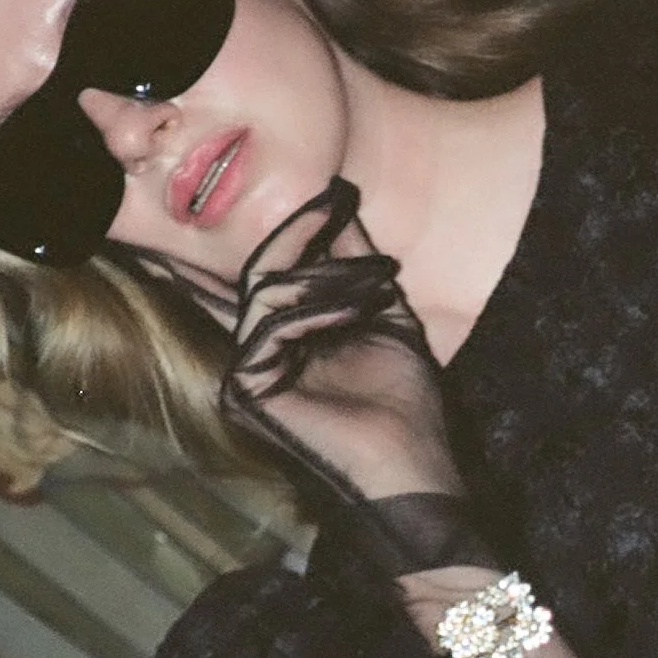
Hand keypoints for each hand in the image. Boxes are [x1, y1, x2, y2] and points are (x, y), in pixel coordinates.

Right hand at [219, 180, 459, 505]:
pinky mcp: (246, 390)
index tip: (333, 192)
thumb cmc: (405, 403)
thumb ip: (355, 264)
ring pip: (263, 291)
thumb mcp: (383, 314)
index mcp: (286, 338)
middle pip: (261, 272)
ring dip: (322, 274)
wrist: (412, 464)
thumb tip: (337, 203)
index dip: (297, 230)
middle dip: (300, 233)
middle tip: (335, 201)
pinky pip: (269, 325)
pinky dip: (315, 309)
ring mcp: (247, 372)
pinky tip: (355, 311)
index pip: (275, 271)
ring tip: (371, 277)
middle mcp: (258, 352)